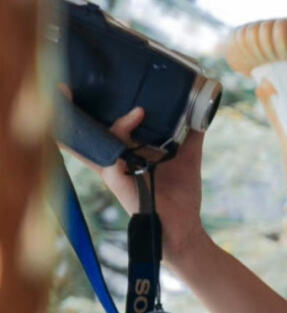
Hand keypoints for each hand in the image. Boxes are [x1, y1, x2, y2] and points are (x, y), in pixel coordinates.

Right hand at [58, 89, 208, 264]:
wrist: (185, 227)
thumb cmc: (181, 195)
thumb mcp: (186, 157)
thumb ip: (190, 134)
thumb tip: (199, 110)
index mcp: (122, 152)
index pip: (95, 126)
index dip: (81, 107)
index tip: (73, 84)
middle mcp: (112, 158)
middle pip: (82, 130)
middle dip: (67, 108)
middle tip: (61, 85)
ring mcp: (112, 169)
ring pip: (90, 137)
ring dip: (87, 115)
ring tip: (84, 93)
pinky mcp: (117, 180)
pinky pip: (111, 152)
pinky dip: (121, 131)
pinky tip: (136, 117)